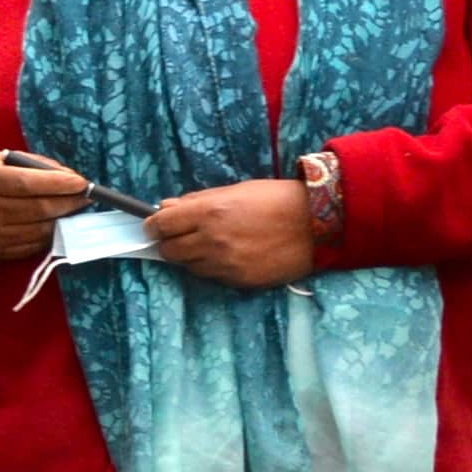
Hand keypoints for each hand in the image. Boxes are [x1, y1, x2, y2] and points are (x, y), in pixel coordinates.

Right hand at [0, 151, 88, 261]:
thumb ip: (37, 165)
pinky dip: (49, 233)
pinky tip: (53, 222)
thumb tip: (72, 179)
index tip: (83, 183)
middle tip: (86, 197)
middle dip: (69, 202)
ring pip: (41, 230)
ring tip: (72, 208)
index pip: (30, 184)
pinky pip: (34, 245)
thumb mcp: (2, 159)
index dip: (60, 184)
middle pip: (40, 209)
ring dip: (63, 219)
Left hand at [145, 174, 319, 287]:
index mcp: (208, 212)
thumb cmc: (276, 199)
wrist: (318, 223)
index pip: (160, 225)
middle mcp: (211, 240)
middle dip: (170, 242)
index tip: (155, 226)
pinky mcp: (239, 280)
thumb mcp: (235, 190)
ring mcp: (225, 264)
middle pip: (169, 250)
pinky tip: (230, 255)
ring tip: (212, 244)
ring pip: (188, 266)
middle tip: (181, 236)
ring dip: (191, 256)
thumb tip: (165, 207)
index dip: (154, 226)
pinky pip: (212, 277)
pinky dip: (213, 268)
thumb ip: (197, 201)